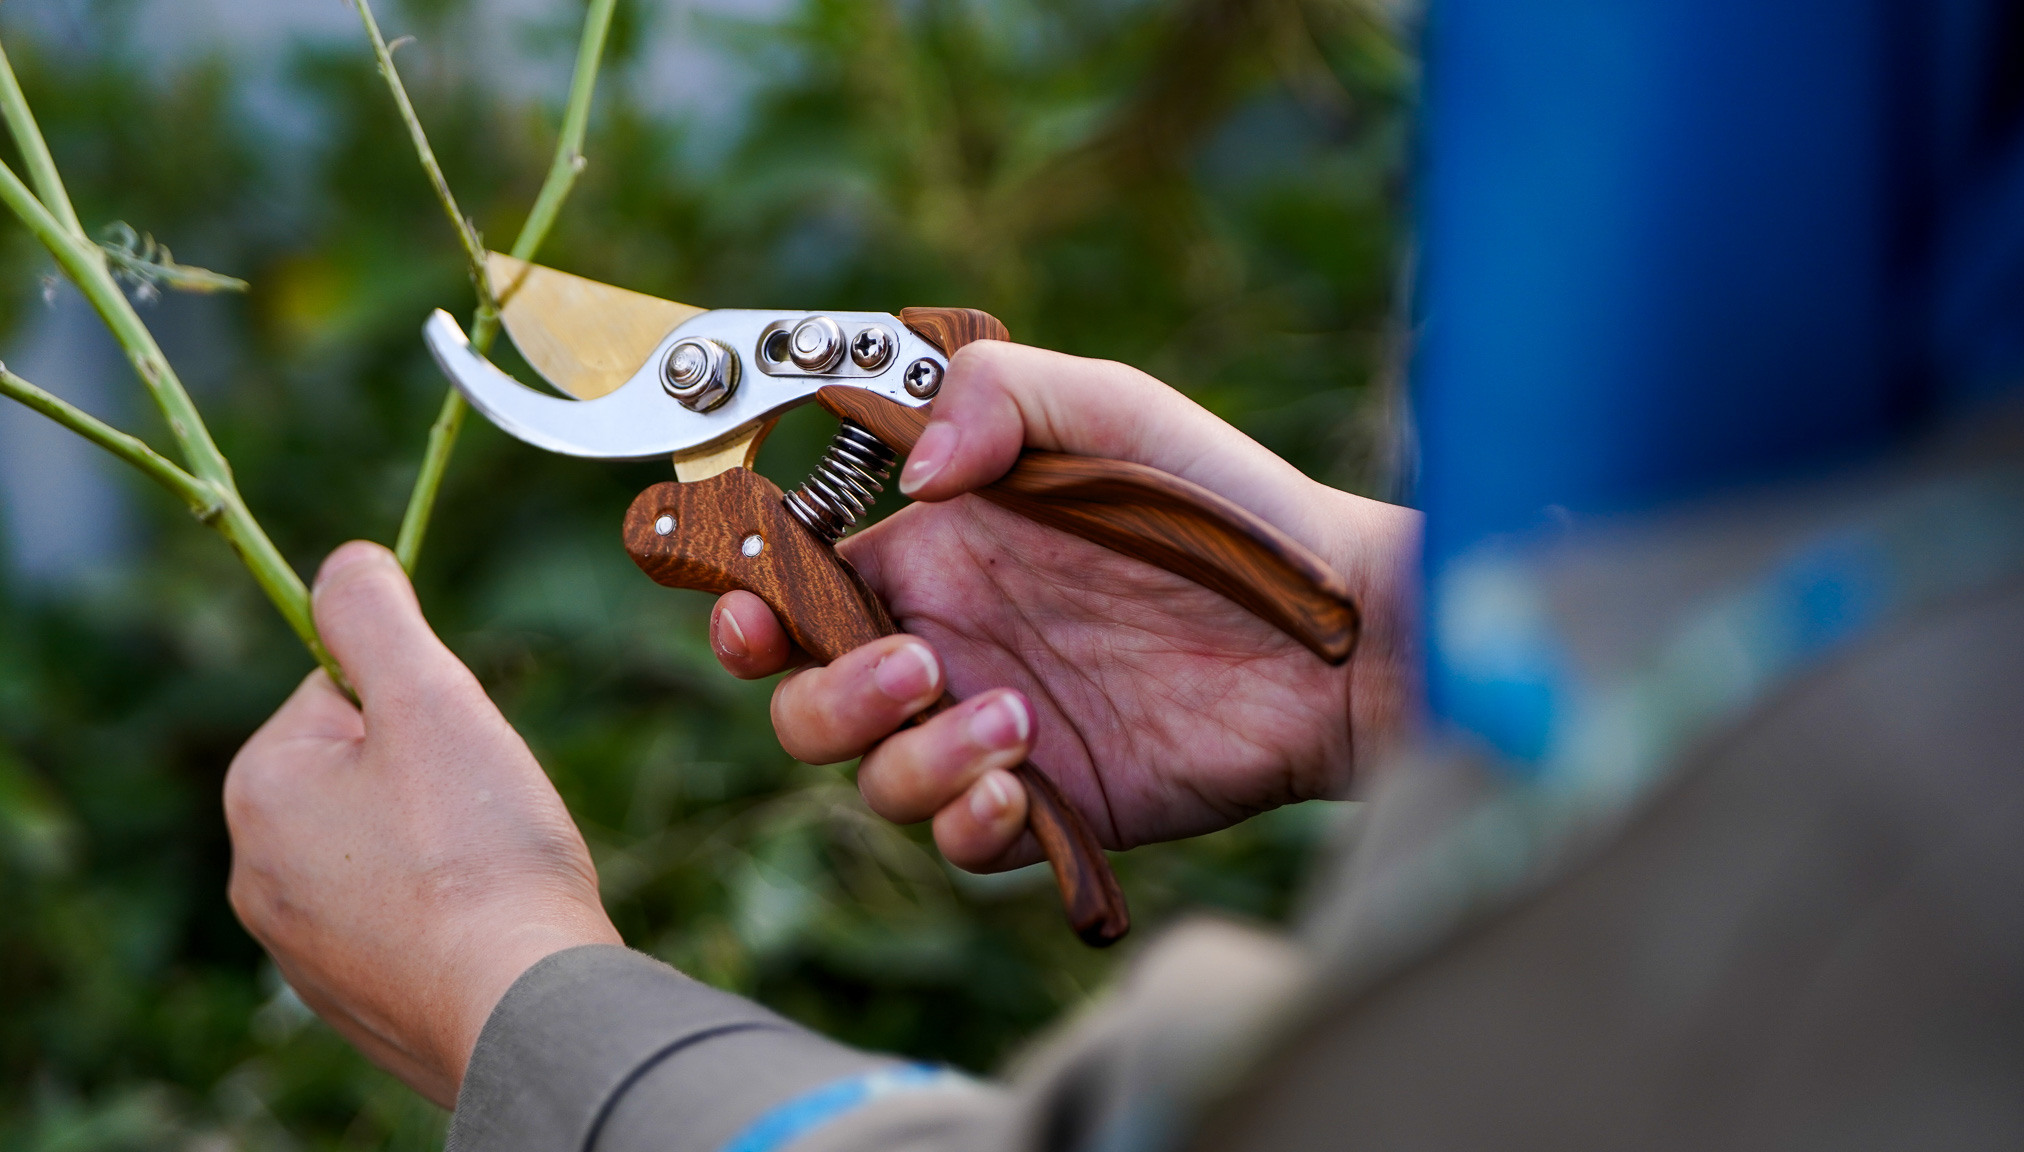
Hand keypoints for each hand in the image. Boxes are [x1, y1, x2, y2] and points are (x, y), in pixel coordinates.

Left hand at [223, 542, 619, 1106]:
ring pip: (388, 845)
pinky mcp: (350, 1002)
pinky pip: (401, 919)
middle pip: (366, 770)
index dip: (423, 702)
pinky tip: (486, 926)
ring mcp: (300, 948)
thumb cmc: (479, 850)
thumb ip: (375, 614)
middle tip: (489, 813)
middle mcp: (256, 871)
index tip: (463, 751)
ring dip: (445, 843)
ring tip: (495, 870)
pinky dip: (447, 910)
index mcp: (261, 787)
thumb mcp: (429, 697)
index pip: (346, 690)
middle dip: (436, 775)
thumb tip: (347, 560)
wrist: (518, 1010)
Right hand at [713, 342, 1417, 871]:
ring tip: (1014, 719)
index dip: (748, 607)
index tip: (749, 613)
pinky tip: (1020, 786)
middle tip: (917, 663)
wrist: (1334, 632)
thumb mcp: (1109, 408)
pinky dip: (962, 820)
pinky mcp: (1048, 806)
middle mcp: (948, 644)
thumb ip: (997, 396)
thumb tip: (912, 479)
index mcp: (937, 551)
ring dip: (909, 757)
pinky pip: (956, 839)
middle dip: (823, 694)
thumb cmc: (1223, 505)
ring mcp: (991, 729)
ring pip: (871, 777)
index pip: (797, 589)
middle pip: (804, 698)